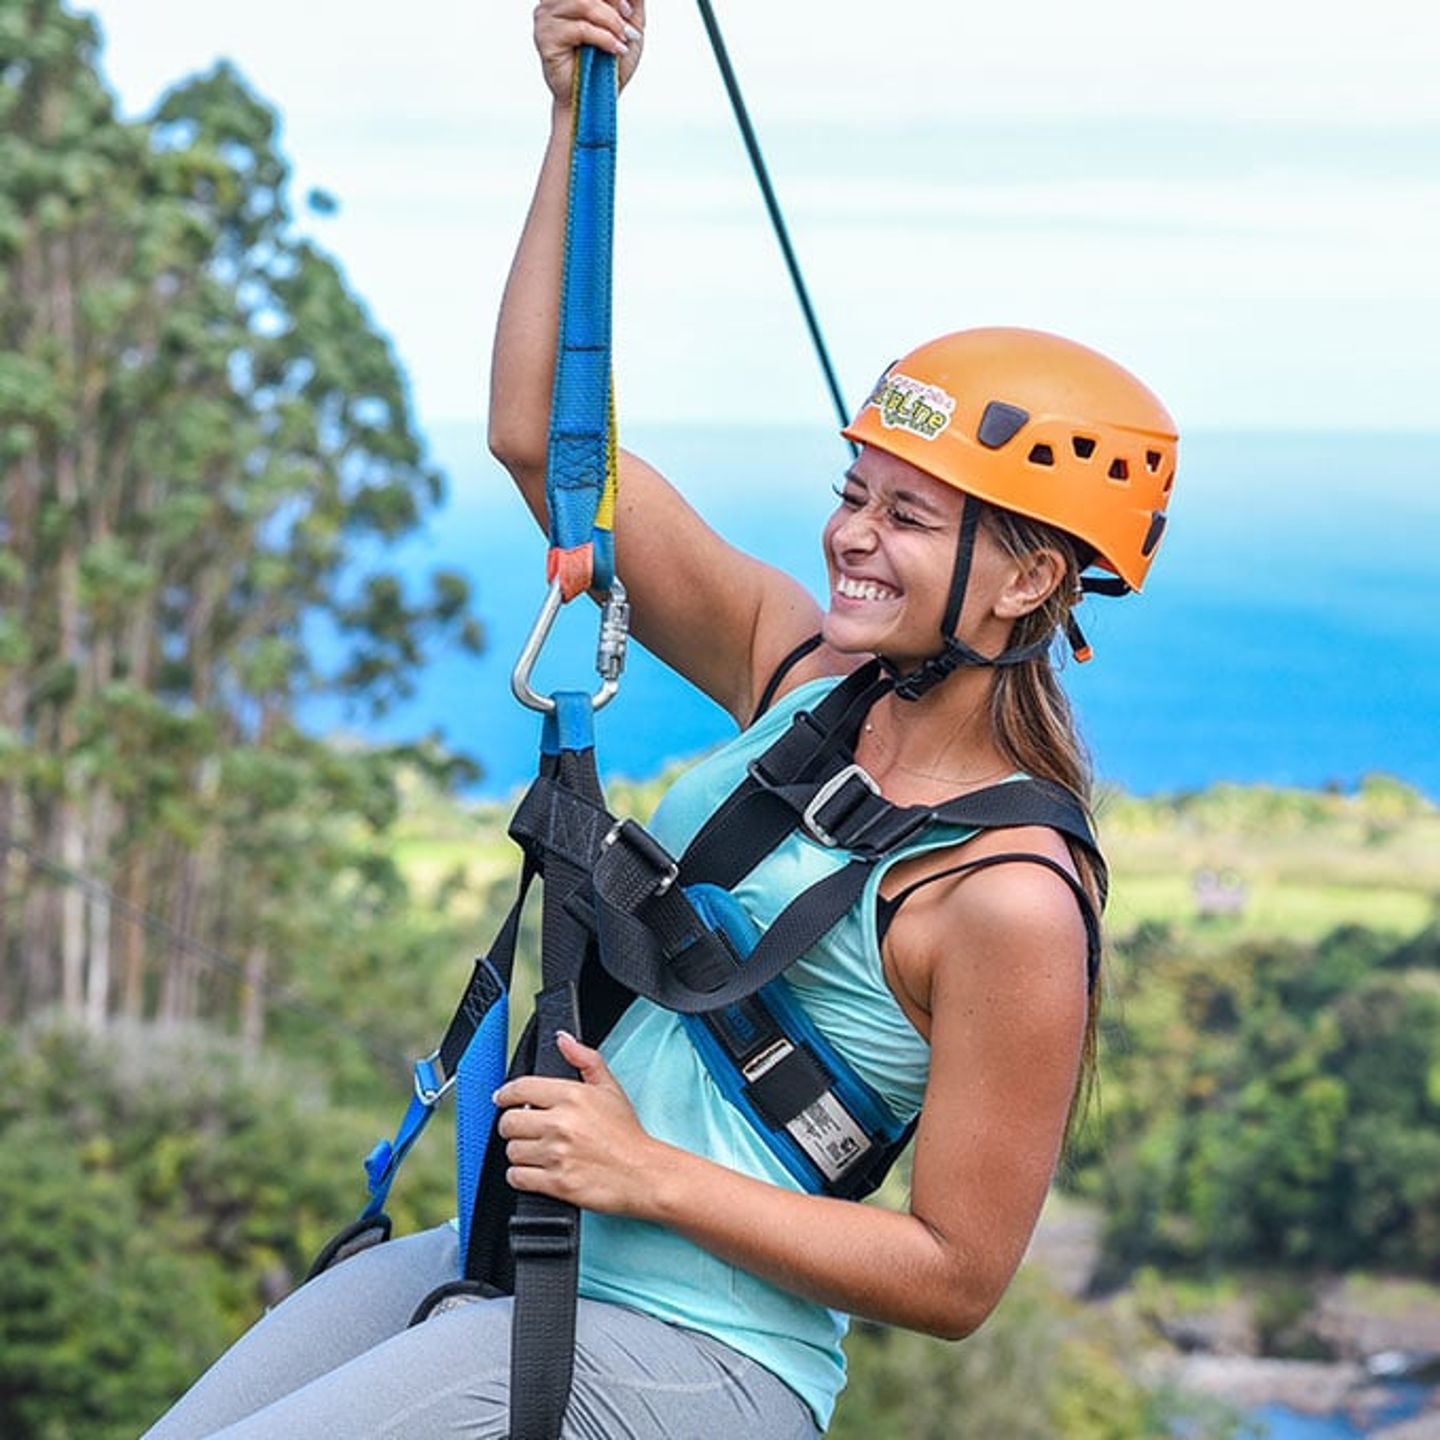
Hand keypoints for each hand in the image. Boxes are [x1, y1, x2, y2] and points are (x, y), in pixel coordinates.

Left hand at [495, 1029, 658, 1214]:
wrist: (643, 1174)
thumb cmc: (627, 1136)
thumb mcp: (610, 1089)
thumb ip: (585, 1059)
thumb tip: (563, 1040)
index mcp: (572, 1095)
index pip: (520, 1088)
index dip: (506, 1094)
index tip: (503, 1099)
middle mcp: (561, 1123)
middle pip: (509, 1121)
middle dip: (513, 1125)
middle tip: (524, 1129)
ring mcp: (556, 1154)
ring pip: (511, 1150)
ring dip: (519, 1152)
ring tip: (536, 1151)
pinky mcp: (555, 1182)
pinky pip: (516, 1177)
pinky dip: (521, 1176)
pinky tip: (536, 1171)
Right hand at [535, 0, 646, 103]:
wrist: (598, 98)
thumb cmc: (608, 63)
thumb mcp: (629, 24)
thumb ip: (630, 1)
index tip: (627, 10)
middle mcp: (554, 0)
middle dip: (613, 6)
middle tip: (627, 28)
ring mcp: (546, 16)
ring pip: (583, 3)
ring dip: (610, 22)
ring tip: (621, 40)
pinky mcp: (544, 37)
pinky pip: (579, 28)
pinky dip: (603, 38)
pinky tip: (614, 49)